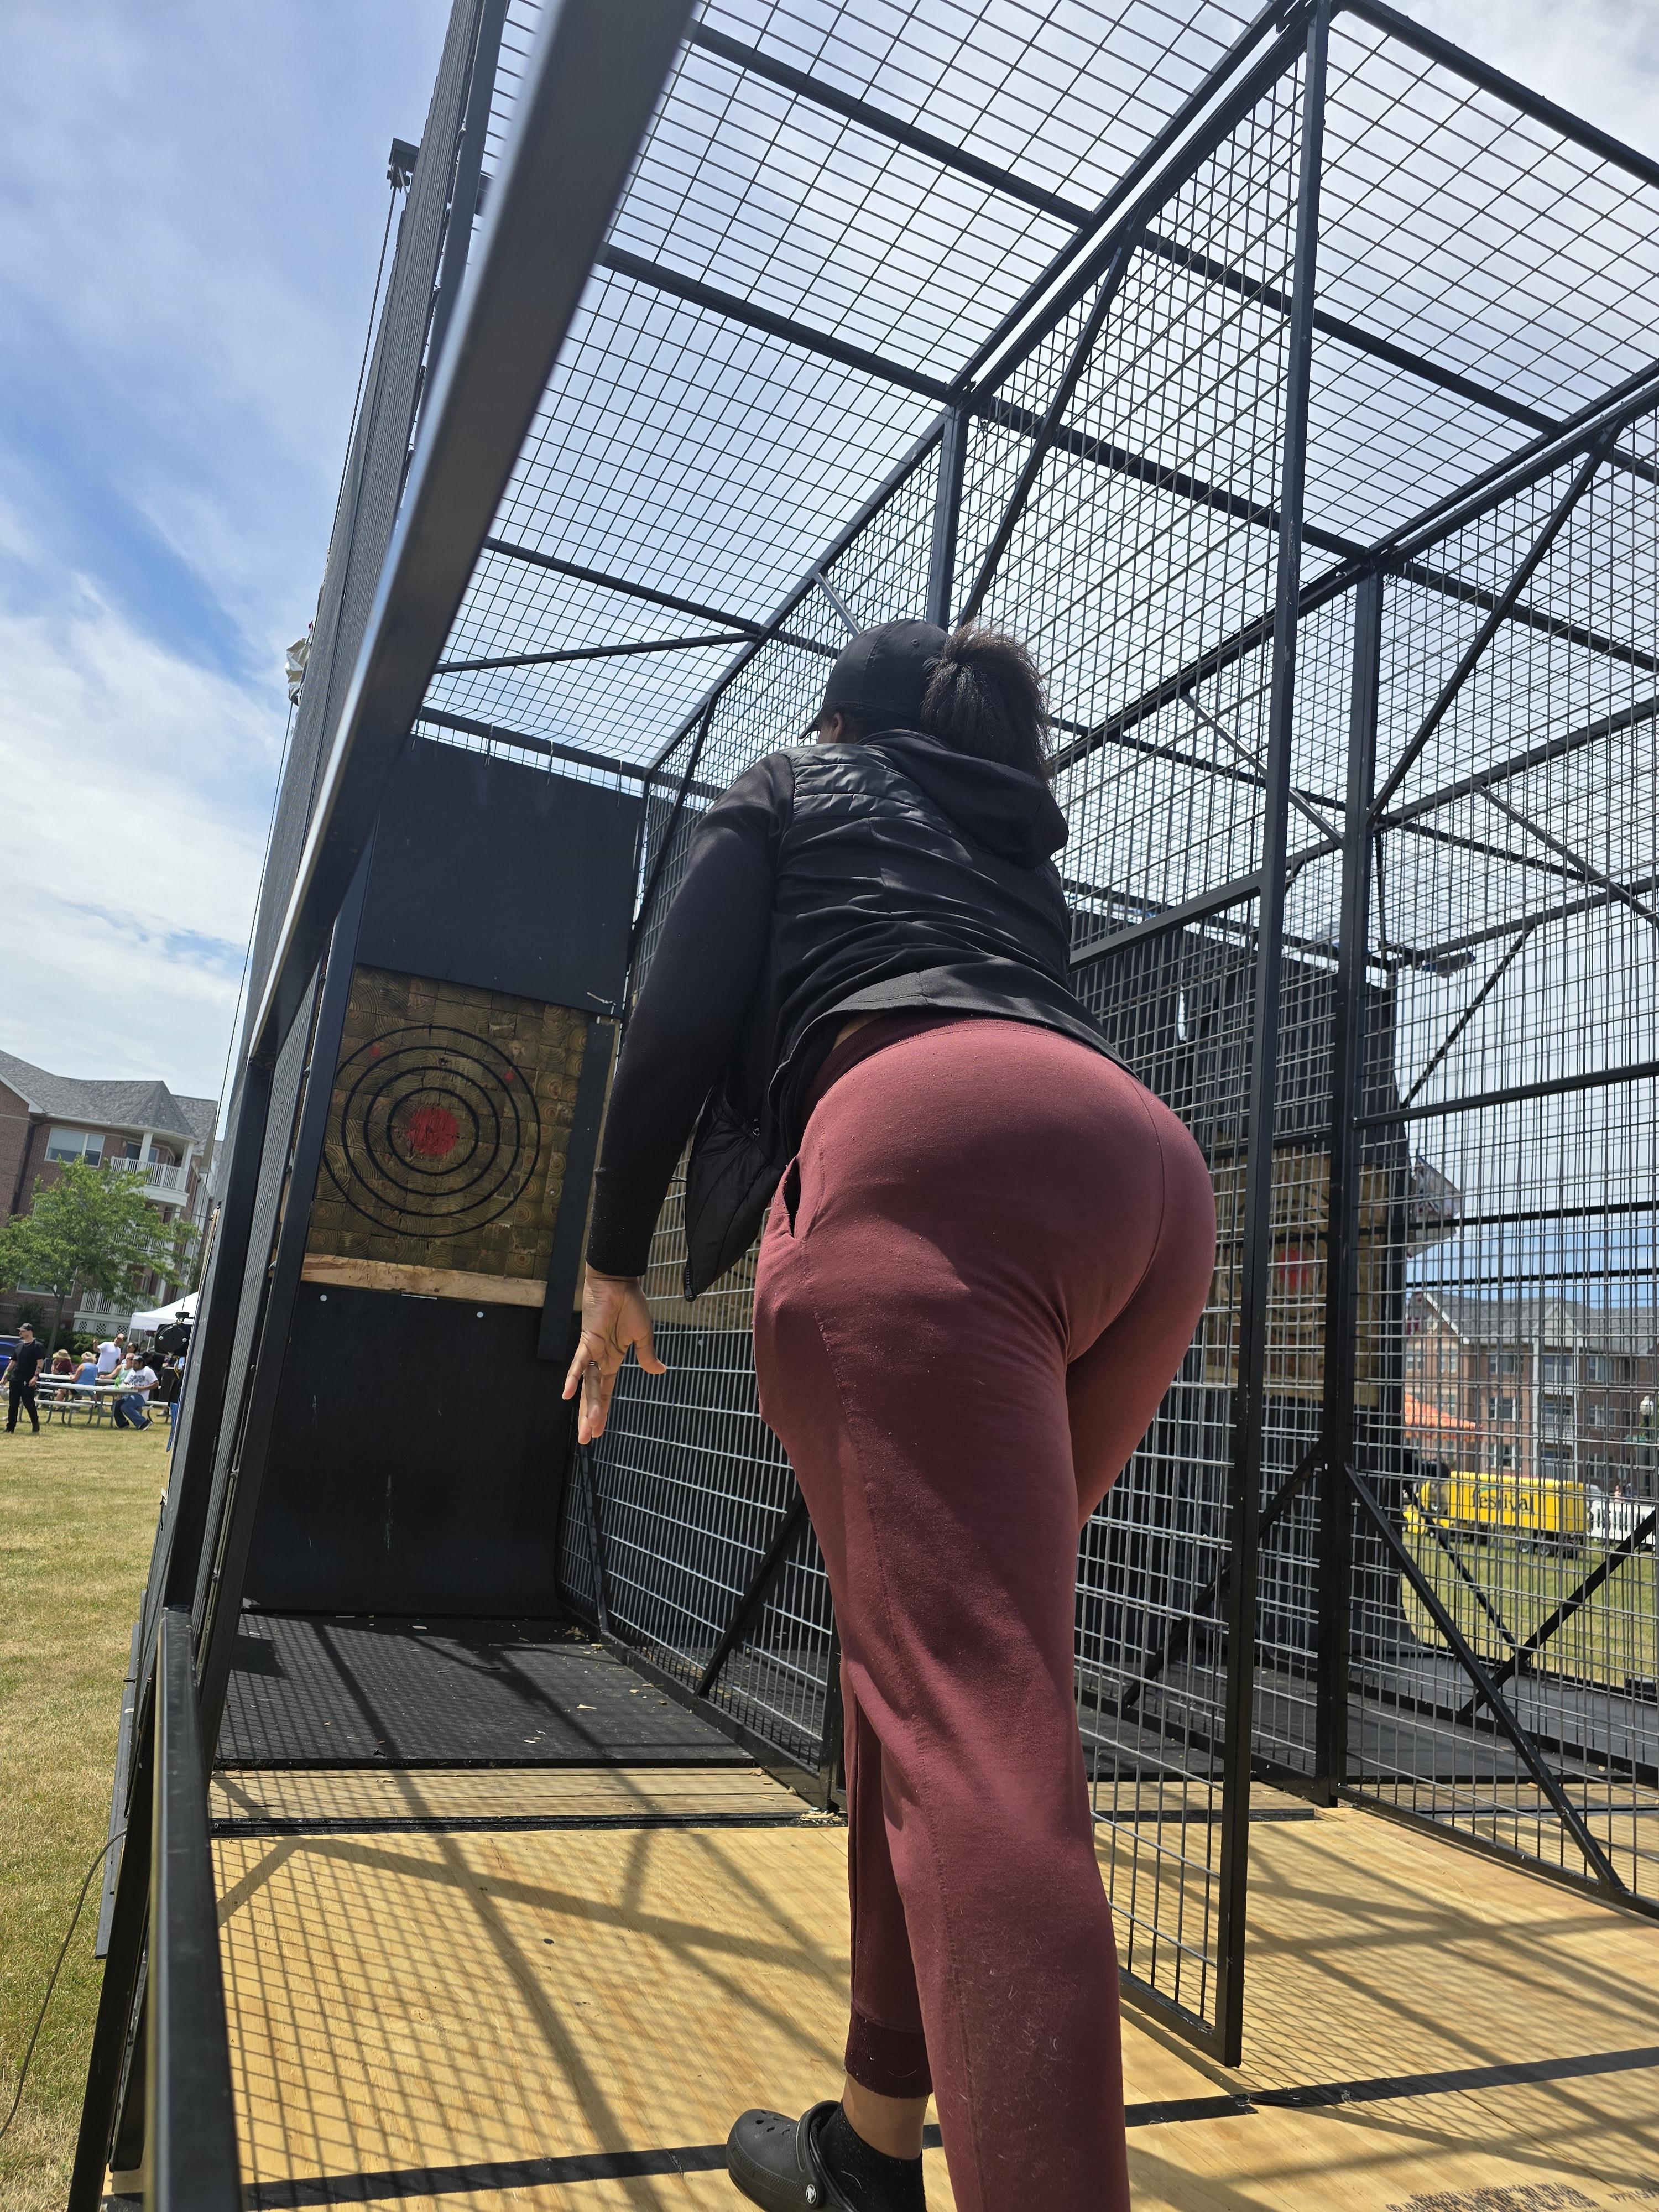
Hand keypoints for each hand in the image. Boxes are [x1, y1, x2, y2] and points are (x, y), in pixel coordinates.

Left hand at [563, 1269, 665, 1444]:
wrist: (619, 1282)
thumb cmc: (631, 1304)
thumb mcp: (644, 1335)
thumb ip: (648, 1356)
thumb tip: (660, 1372)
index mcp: (613, 1359)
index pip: (605, 1391)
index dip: (602, 1410)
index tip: (598, 1431)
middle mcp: (600, 1359)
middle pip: (594, 1394)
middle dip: (590, 1417)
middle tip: (586, 1440)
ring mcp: (593, 1351)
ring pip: (589, 1385)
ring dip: (587, 1406)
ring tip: (586, 1429)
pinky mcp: (589, 1340)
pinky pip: (580, 1362)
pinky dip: (574, 1377)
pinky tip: (567, 1394)